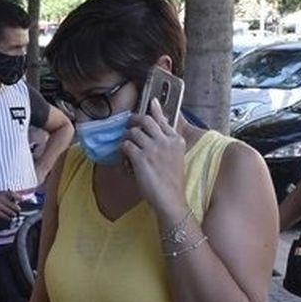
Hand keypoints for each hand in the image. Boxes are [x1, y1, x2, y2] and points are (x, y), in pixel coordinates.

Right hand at [0, 190, 21, 219]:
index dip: (19, 197)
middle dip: (17, 209)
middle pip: (13, 205)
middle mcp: (0, 199)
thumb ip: (9, 195)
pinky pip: (4, 216)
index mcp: (2, 193)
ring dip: (13, 214)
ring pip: (10, 211)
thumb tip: (21, 198)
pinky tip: (9, 218)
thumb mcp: (0, 194)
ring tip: (14, 215)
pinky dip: (8, 218)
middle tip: (19, 210)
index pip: (13, 194)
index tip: (22, 200)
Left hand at [120, 100, 187, 214]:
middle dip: (134, 120)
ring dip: (127, 138)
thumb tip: (160, 128)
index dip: (155, 110)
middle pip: (145, 120)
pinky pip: (126, 145)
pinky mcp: (140, 158)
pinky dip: (123, 150)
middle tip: (128, 124)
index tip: (151, 102)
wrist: (170, 199)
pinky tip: (126, 158)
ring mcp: (153, 149)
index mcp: (176, 140)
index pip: (162, 119)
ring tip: (127, 146)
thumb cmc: (172, 181)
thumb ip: (168, 142)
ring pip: (133, 132)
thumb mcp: (176, 157)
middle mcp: (165, 141)